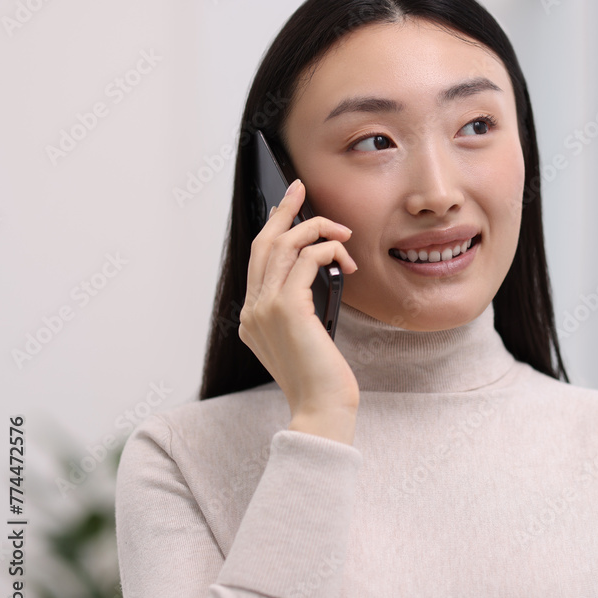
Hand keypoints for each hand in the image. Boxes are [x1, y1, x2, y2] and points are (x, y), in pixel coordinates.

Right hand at [238, 179, 360, 443]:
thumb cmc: (321, 380)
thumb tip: (319, 275)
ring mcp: (265, 308)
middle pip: (263, 244)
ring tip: (343, 234)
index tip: (289, 209)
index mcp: (252, 319)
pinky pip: (306, 260)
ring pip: (285, 246)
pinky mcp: (287, 309)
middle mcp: (252, 310)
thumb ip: (301, 310)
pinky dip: (327, 251)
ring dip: (317, 230)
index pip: (258, 261)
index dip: (274, 229)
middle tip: (302, 188)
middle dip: (284, 211)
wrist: (322, 409)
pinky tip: (346, 260)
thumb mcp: (306, 339)